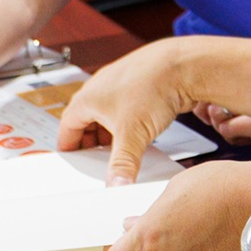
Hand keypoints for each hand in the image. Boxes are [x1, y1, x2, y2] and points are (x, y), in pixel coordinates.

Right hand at [57, 40, 196, 184]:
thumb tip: (116, 186)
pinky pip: (126, 108)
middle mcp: (100, 88)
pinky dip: (128, 122)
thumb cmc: (153, 85)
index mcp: (88, 98)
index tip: (76, 164)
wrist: (183, 64)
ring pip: (107, 114)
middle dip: (92, 144)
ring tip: (122, 149)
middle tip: (100, 162)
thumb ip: (122, 165)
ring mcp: (120, 84)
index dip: (71, 149)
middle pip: (86, 122)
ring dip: (111, 133)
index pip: (67, 128)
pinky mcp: (139, 83)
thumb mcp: (132, 135)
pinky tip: (141, 133)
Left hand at [105, 160, 250, 250]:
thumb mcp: (177, 187)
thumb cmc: (226, 188)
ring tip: (198, 228)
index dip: (117, 249)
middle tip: (168, 226)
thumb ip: (152, 212)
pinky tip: (211, 241)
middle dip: (150, 247)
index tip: (121, 241)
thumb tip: (138, 224)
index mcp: (151, 237)